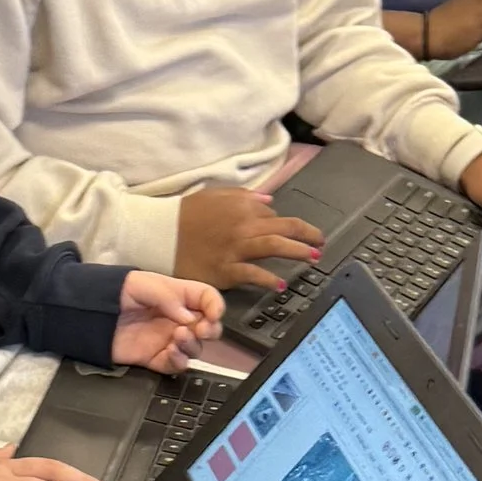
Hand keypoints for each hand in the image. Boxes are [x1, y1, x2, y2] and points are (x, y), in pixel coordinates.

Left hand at [111, 270, 228, 371]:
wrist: (88, 314)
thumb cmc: (115, 291)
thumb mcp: (143, 284)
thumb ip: (168, 298)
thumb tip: (190, 318)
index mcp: (178, 296)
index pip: (207, 299)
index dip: (216, 307)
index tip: (213, 315)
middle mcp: (177, 319)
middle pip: (208, 327)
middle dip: (210, 330)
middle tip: (201, 329)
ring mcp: (167, 339)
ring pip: (195, 348)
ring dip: (193, 345)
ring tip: (178, 337)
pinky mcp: (155, 358)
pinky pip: (176, 365)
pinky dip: (179, 361)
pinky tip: (171, 352)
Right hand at [174, 183, 326, 294]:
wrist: (160, 235)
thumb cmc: (185, 215)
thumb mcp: (215, 195)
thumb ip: (244, 196)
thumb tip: (270, 201)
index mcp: (242, 207)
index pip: (275, 215)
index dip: (286, 223)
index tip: (296, 231)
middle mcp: (244, 226)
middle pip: (285, 228)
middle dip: (308, 235)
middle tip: (321, 243)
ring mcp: (236, 249)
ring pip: (275, 247)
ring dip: (298, 252)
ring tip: (313, 257)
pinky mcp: (226, 271)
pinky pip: (253, 274)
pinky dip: (269, 280)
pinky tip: (280, 285)